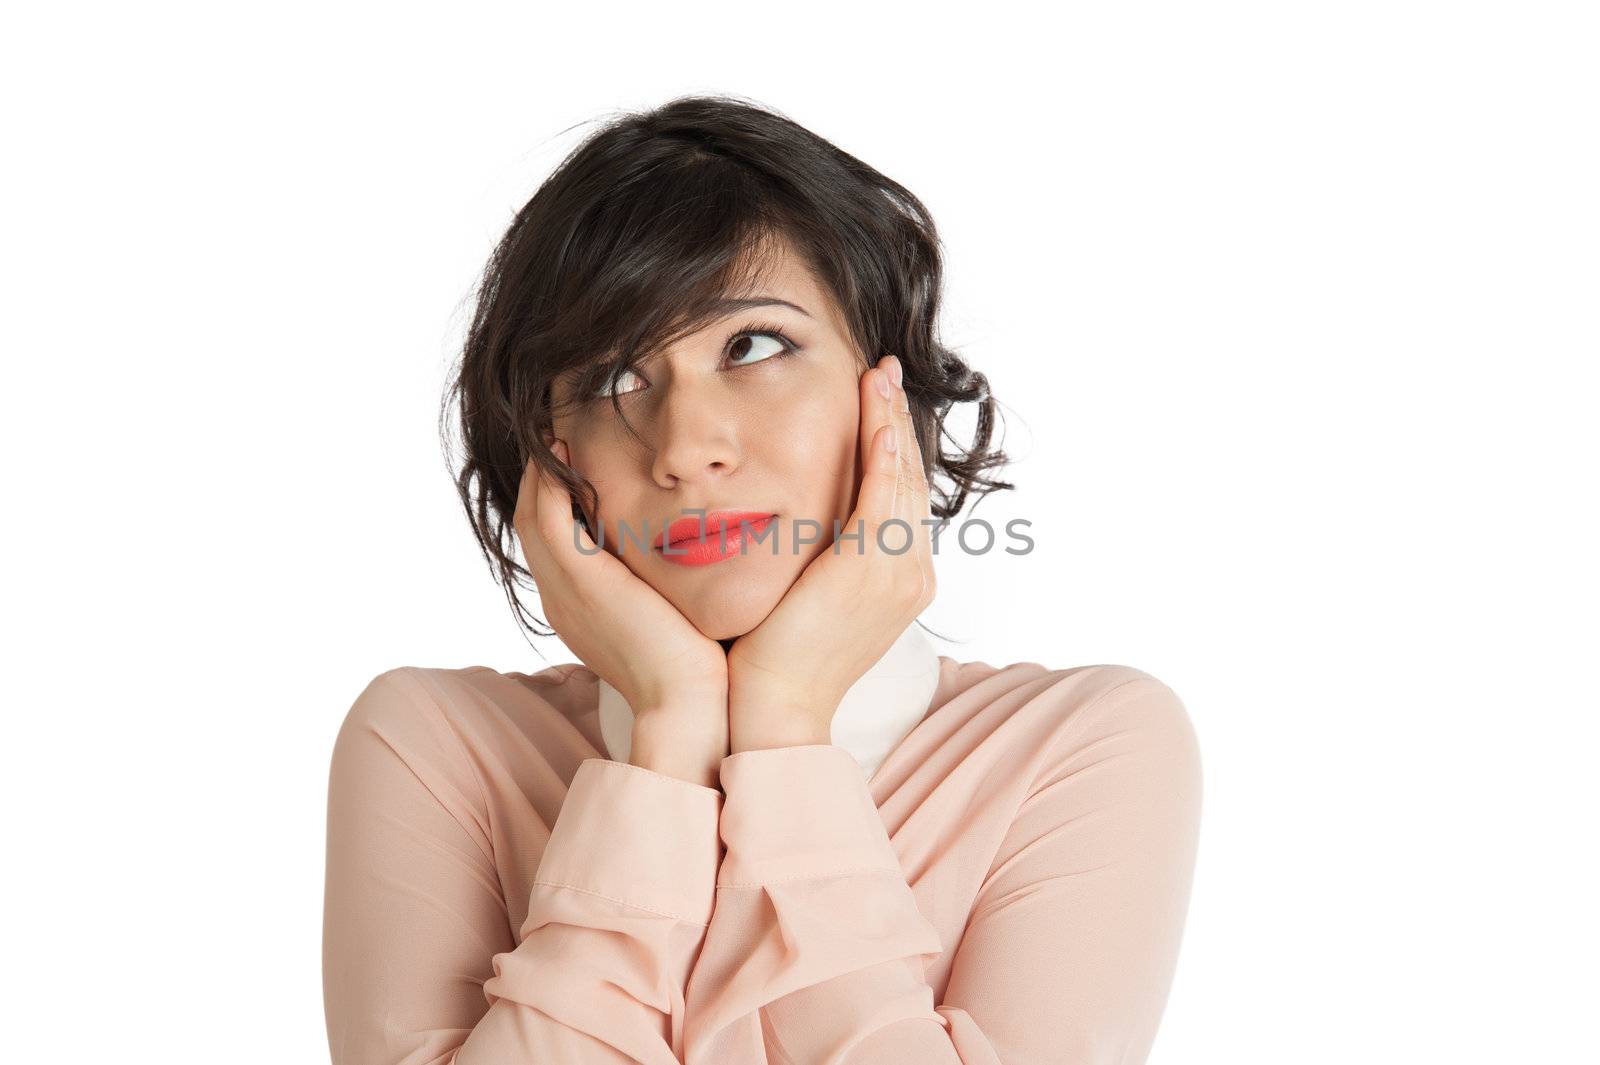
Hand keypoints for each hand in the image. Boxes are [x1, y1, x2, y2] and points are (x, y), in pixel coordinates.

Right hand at [514, 438, 729, 784]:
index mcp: (581, 610)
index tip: (577, 465)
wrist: (691, 706)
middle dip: (542, 479)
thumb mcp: (675, 618)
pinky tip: (567, 449)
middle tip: (557, 436)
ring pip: (532, 515)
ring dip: (542, 470)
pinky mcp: (581, 581)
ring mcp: (565, 591)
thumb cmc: (699, 669)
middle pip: (532, 525)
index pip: (556, 544)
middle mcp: (562, 600)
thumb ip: (670, 586)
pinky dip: (551, 481)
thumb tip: (696, 554)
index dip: (559, 502)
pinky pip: (549, 518)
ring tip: (558, 432)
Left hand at [725, 354, 936, 751]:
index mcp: (900, 580)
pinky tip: (876, 418)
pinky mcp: (869, 567)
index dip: (892, 445)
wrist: (774, 706)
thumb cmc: (775, 658)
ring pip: (900, 478)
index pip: (900, 496)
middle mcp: (911, 573)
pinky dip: (883, 453)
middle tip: (883, 372)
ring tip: (878, 376)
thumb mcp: (806, 595)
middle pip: (908, 479)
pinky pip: (883, 496)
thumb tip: (797, 520)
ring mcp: (897, 571)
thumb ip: (816, 554)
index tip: (876, 402)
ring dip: (889, 420)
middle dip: (896, 420)